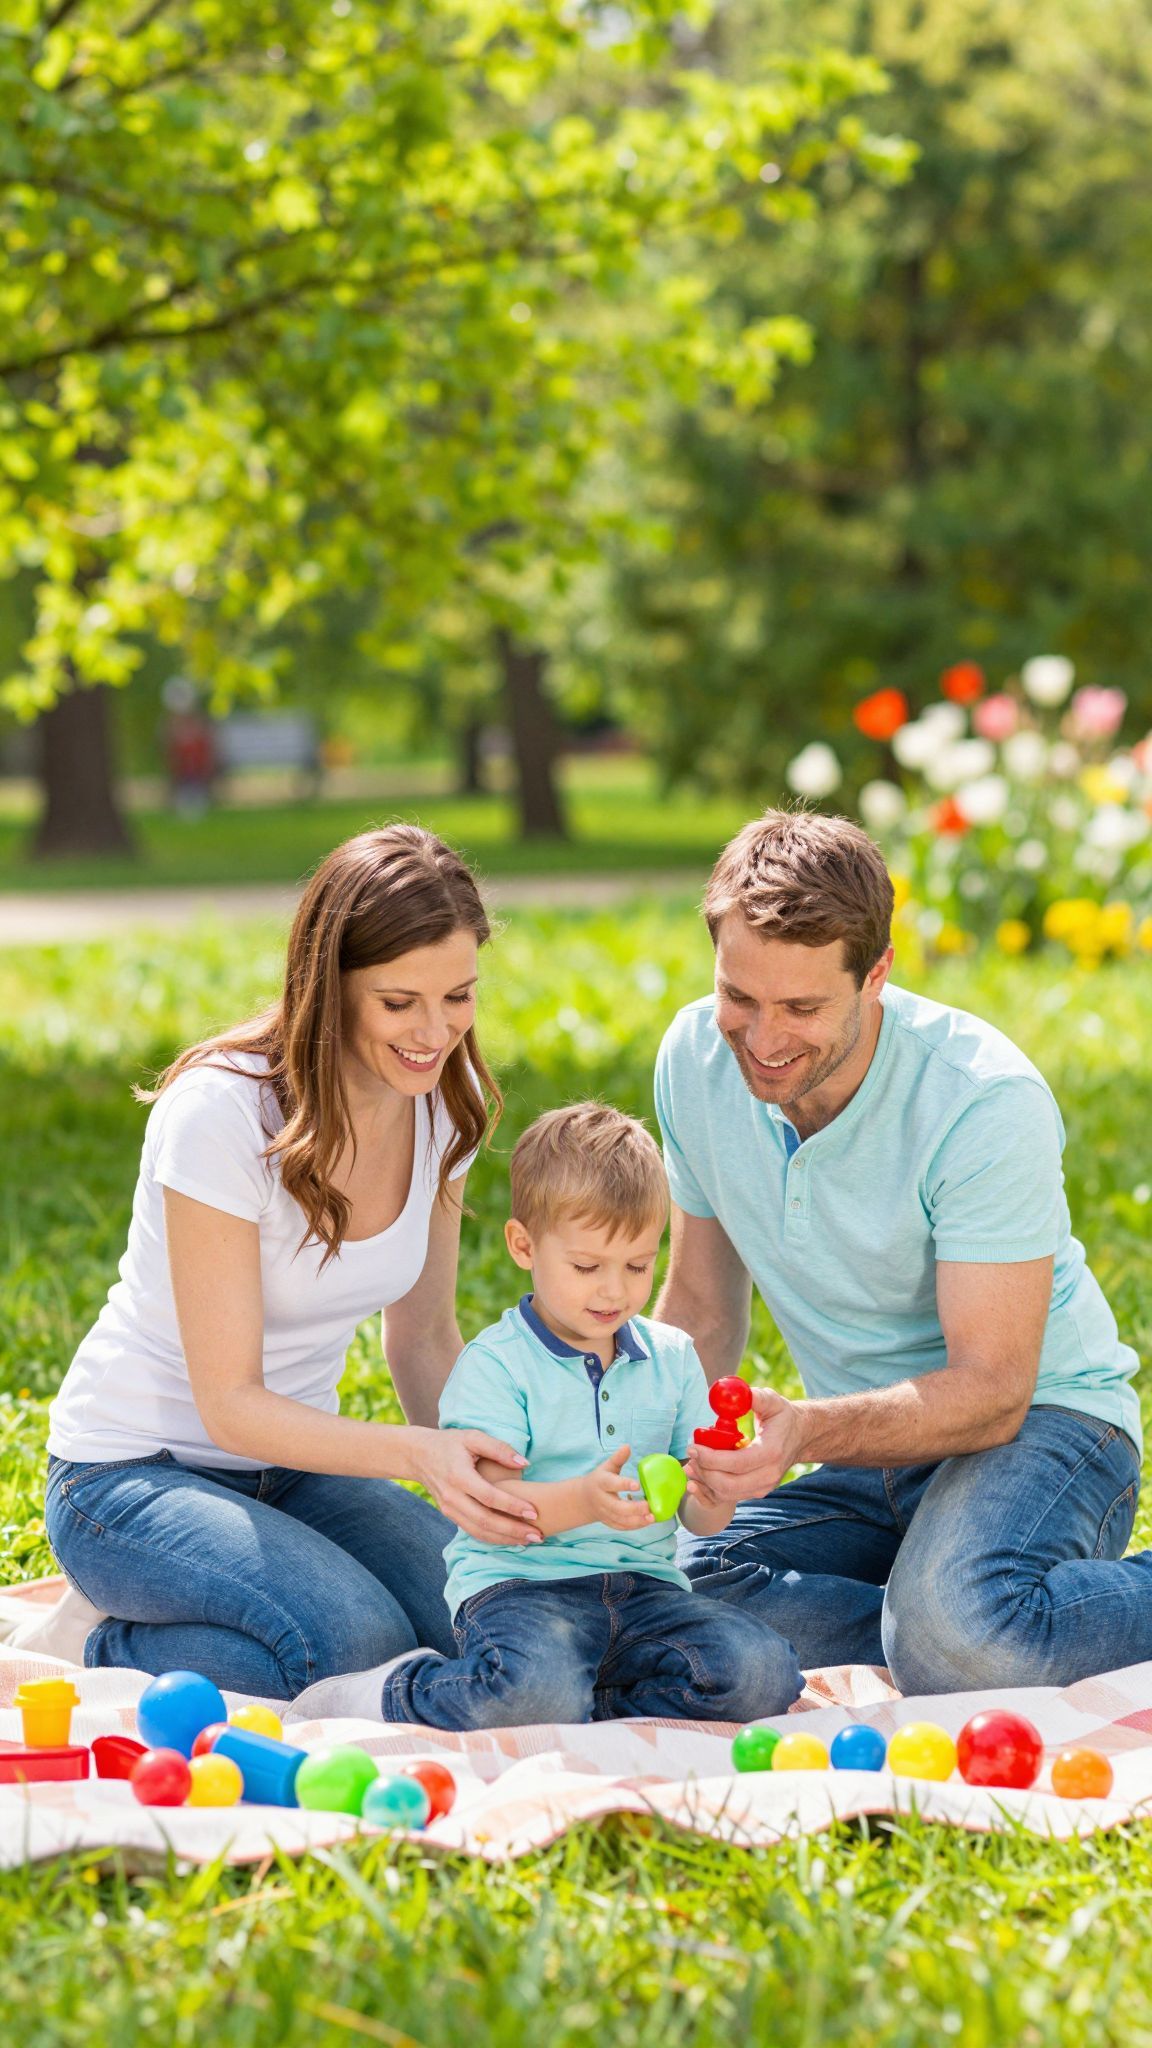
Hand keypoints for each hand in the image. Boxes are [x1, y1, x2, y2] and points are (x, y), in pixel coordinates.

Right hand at [408, 1428, 543, 1545]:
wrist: (418, 1455)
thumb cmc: (450, 1443)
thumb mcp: (473, 1437)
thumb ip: (499, 1448)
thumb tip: (525, 1463)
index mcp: (459, 1476)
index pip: (489, 1497)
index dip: (512, 1506)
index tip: (534, 1512)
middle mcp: (452, 1497)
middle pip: (485, 1521)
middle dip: (513, 1530)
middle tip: (538, 1535)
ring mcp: (449, 1509)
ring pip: (479, 1532)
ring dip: (505, 1539)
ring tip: (529, 1541)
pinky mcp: (449, 1515)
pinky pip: (472, 1531)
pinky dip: (492, 1538)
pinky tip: (510, 1539)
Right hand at [581, 1445, 654, 1531]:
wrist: (584, 1499)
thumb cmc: (600, 1479)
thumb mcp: (607, 1467)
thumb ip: (618, 1458)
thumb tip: (627, 1446)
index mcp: (601, 1483)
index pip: (611, 1484)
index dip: (624, 1485)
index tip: (637, 1485)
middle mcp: (602, 1500)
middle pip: (617, 1507)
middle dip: (634, 1509)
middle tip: (649, 1506)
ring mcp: (605, 1513)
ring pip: (621, 1520)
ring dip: (637, 1520)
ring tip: (652, 1517)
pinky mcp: (610, 1522)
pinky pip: (622, 1527)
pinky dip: (635, 1526)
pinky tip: (647, 1522)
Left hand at [685, 1387, 807, 1507]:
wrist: (799, 1437)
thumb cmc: (782, 1417)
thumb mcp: (772, 1401)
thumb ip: (754, 1397)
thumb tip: (730, 1395)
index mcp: (771, 1452)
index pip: (737, 1463)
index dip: (711, 1458)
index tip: (693, 1447)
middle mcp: (768, 1475)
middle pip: (728, 1484)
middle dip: (704, 1471)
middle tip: (690, 1455)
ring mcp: (762, 1487)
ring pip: (725, 1495)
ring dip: (703, 1482)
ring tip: (690, 1465)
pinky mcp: (755, 1492)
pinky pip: (727, 1499)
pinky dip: (708, 1493)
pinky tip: (696, 1481)